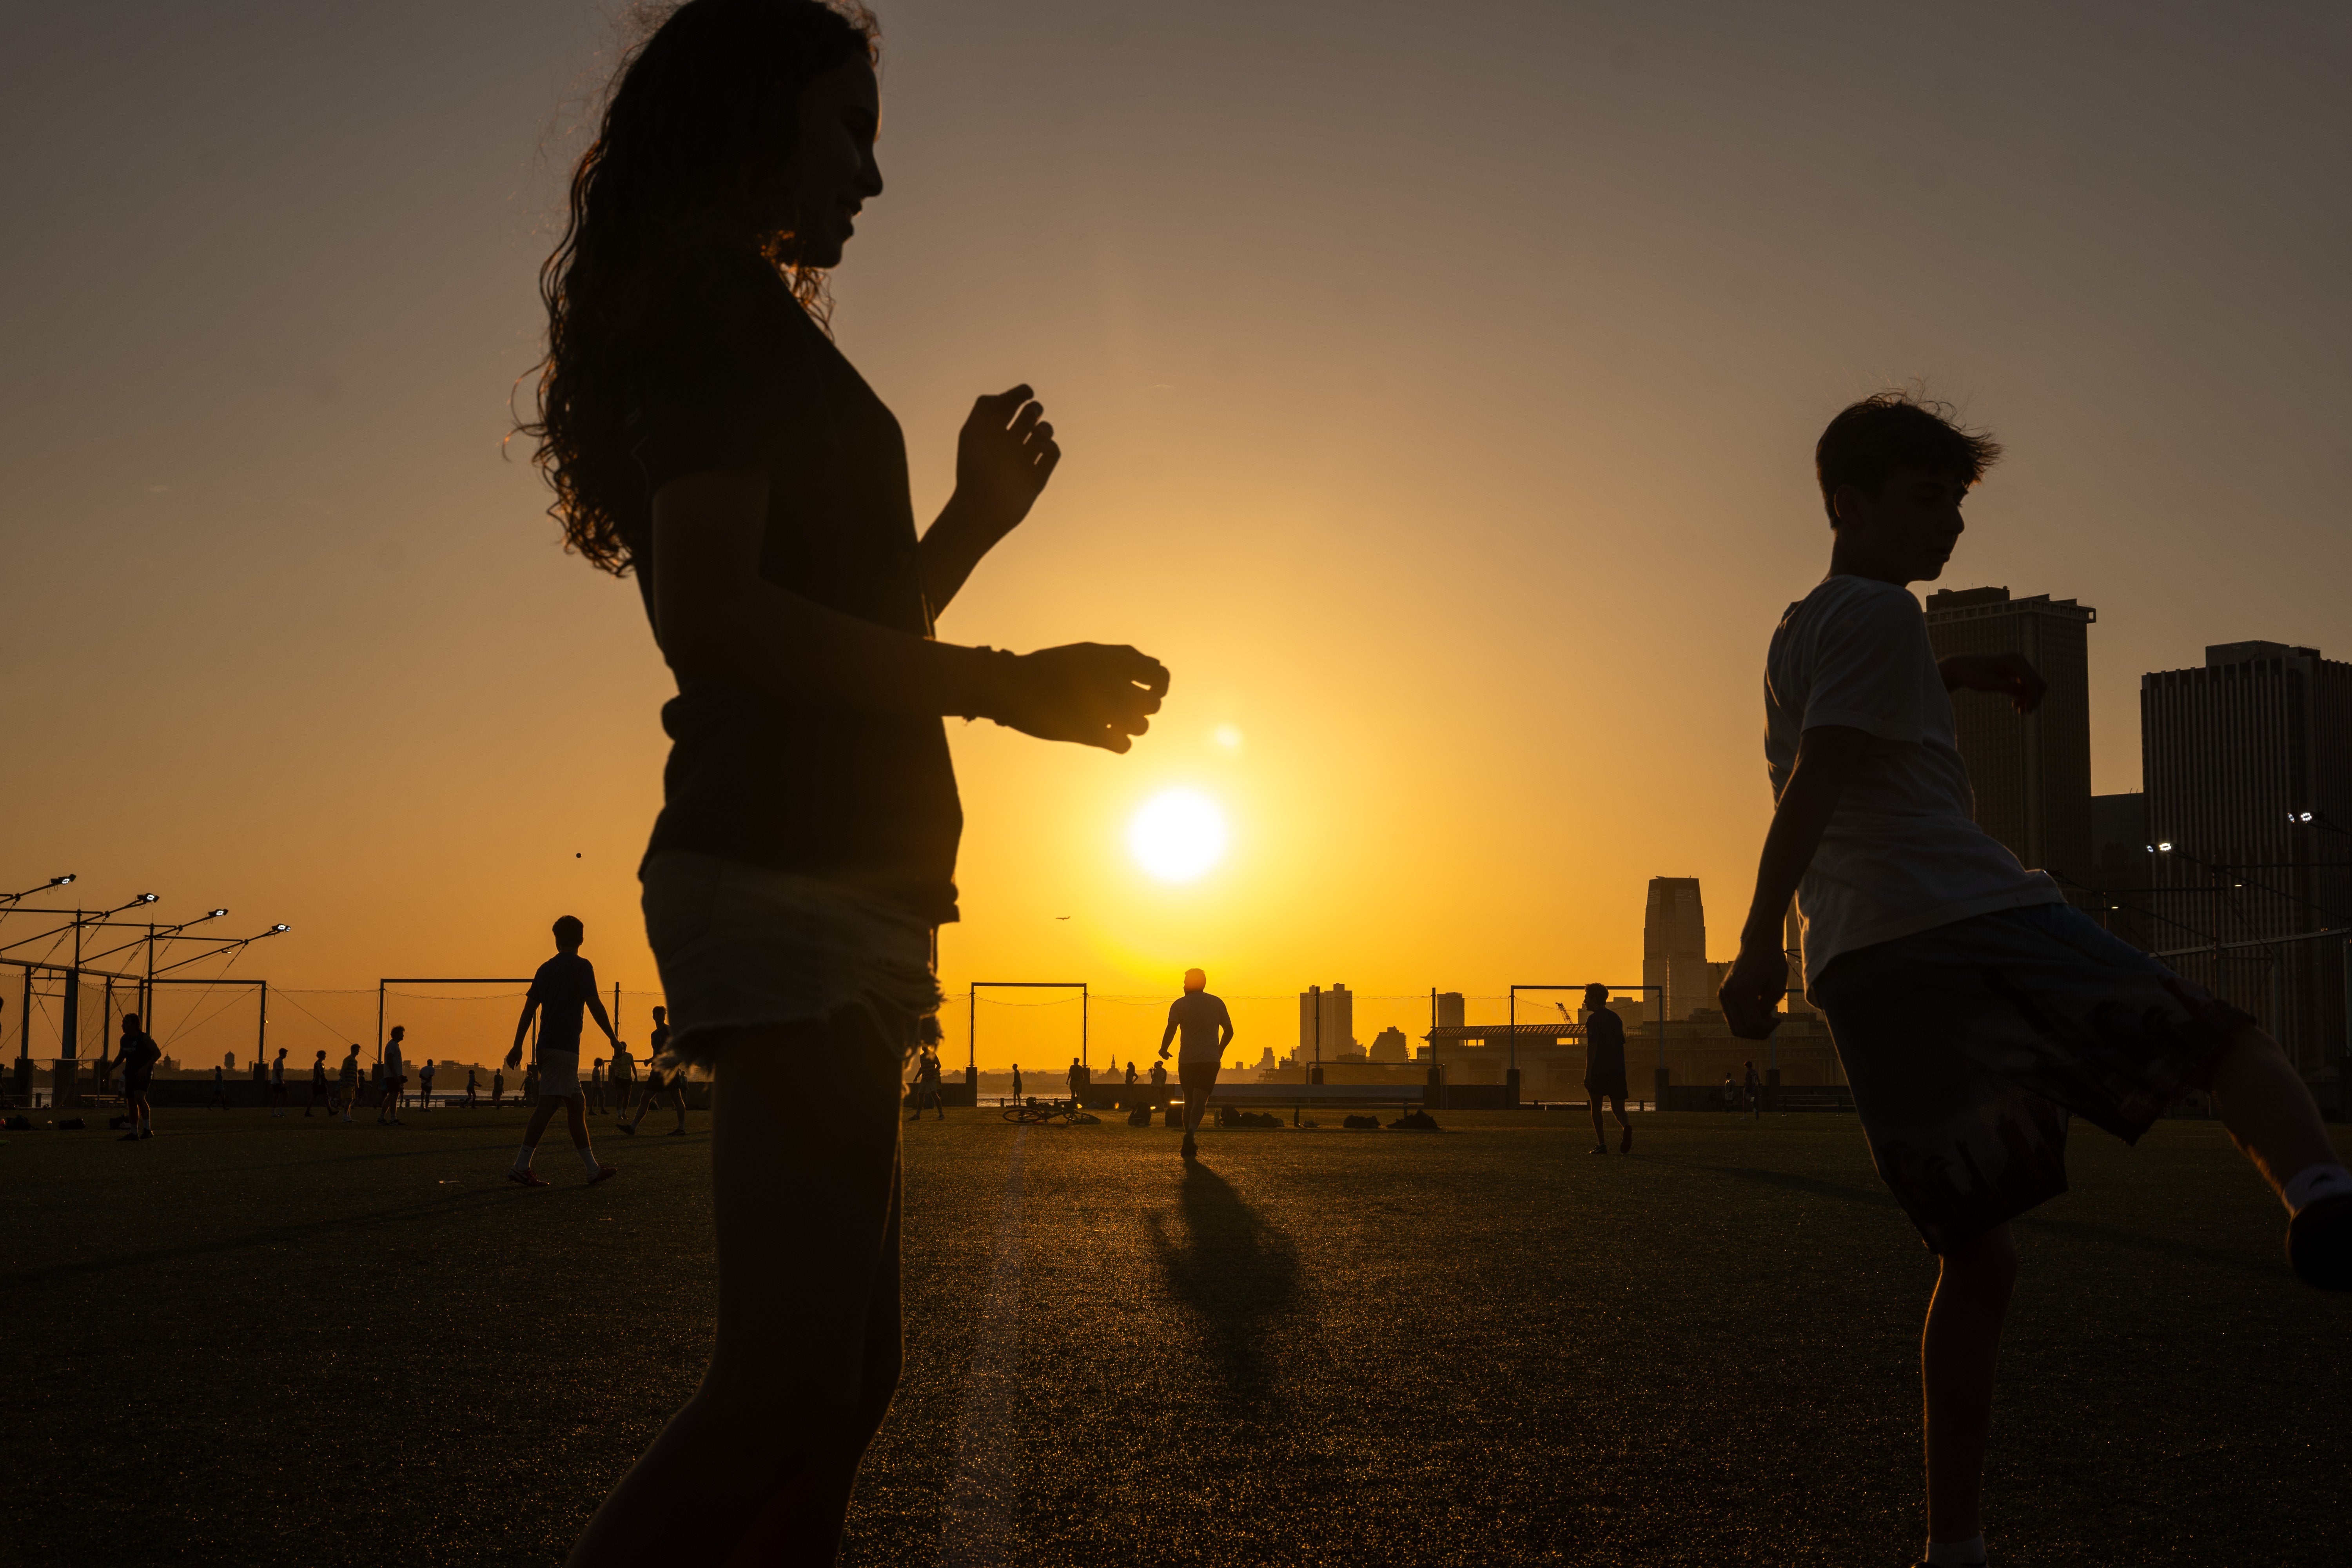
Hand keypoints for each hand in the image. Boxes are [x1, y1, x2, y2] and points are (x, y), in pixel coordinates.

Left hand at [504, 1047, 521, 1071]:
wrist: (517, 1047)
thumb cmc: (519, 1052)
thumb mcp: (519, 1058)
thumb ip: (518, 1062)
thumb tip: (516, 1066)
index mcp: (515, 1059)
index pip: (513, 1064)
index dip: (513, 1067)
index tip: (513, 1069)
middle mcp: (512, 1058)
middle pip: (510, 1063)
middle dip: (511, 1066)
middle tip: (512, 1069)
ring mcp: (510, 1057)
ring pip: (508, 1062)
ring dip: (509, 1064)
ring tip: (510, 1066)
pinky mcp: (508, 1055)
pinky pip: (507, 1059)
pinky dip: (508, 1062)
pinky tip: (509, 1063)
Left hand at [952, 385, 1059, 536]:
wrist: (983, 506)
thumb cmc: (976, 467)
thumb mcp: (974, 429)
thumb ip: (987, 405)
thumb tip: (1011, 398)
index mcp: (992, 431)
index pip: (1010, 405)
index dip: (1019, 394)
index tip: (1027, 393)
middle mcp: (1008, 444)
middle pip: (1028, 416)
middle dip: (1033, 410)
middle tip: (1032, 413)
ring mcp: (1024, 460)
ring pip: (1043, 433)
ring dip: (1045, 427)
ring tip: (1038, 434)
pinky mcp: (1038, 476)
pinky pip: (1053, 453)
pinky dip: (1050, 446)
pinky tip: (1040, 448)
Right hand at [993, 643, 1167, 752]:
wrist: (1012, 685)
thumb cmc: (1050, 667)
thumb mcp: (1088, 652)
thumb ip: (1123, 657)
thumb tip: (1156, 666)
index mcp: (1113, 660)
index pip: (1160, 675)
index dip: (1159, 686)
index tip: (1146, 691)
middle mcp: (1113, 682)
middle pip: (1153, 704)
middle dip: (1143, 709)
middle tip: (1124, 709)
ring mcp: (1102, 708)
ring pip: (1142, 726)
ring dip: (1130, 727)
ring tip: (1110, 721)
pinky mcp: (1090, 733)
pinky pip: (1124, 745)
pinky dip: (1117, 743)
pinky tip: (1103, 735)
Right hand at [1718, 945, 1789, 1040]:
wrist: (1758, 944)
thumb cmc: (1773, 962)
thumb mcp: (1778, 987)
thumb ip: (1768, 1007)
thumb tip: (1759, 1022)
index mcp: (1743, 990)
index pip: (1752, 1024)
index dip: (1768, 1029)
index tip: (1778, 1019)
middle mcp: (1728, 993)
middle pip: (1741, 1030)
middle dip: (1759, 1032)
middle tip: (1772, 1021)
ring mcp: (1723, 994)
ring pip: (1734, 1027)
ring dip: (1751, 1029)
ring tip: (1765, 1017)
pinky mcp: (1722, 994)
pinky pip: (1732, 1018)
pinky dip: (1745, 1021)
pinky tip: (1757, 1011)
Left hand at [1941, 652, 2045, 712]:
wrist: (1963, 668)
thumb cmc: (1972, 674)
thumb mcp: (1987, 683)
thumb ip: (2007, 687)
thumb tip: (2025, 693)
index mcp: (2013, 660)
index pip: (2031, 680)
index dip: (2032, 696)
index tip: (2027, 711)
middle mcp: (2019, 660)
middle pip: (2037, 682)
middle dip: (2034, 698)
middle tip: (2024, 712)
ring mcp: (2019, 665)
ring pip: (2035, 684)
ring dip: (2031, 698)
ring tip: (2020, 710)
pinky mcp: (2017, 671)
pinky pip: (2028, 685)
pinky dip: (2026, 695)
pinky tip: (2016, 705)